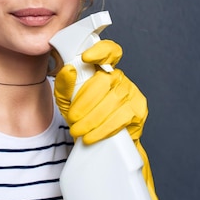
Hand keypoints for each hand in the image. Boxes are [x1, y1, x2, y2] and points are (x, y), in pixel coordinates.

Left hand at [54, 39, 167, 199]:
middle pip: (108, 82)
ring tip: (79, 131)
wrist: (93, 147)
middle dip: (86, 100)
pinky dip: (107, 128)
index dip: (101, 52)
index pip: (109, 53)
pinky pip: (124, 120)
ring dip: (94, 118)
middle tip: (72, 117)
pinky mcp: (136, 119)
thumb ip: (64, 85)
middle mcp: (121, 83)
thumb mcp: (66, 101)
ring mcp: (131, 101)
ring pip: (115, 102)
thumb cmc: (79, 118)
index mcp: (105, 73)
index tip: (87, 58)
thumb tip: (63, 71)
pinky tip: (94, 136)